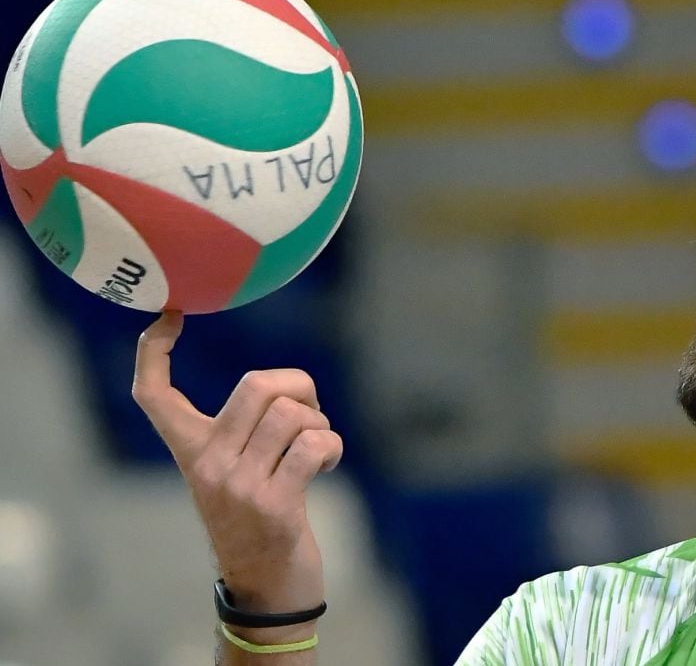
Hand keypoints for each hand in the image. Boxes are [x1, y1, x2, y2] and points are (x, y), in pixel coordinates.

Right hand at [132, 311, 342, 621]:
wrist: (266, 587)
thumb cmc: (259, 518)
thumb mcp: (235, 473)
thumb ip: (242, 432)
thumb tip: (281, 387)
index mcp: (191, 452)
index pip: (153, 396)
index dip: (153, 352)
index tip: (170, 318)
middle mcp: (207, 465)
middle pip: (256, 383)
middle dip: (299, 385)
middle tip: (308, 413)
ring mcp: (238, 486)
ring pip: (291, 412)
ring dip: (319, 421)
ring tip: (317, 446)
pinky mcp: (274, 505)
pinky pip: (314, 444)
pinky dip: (331, 446)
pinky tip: (326, 464)